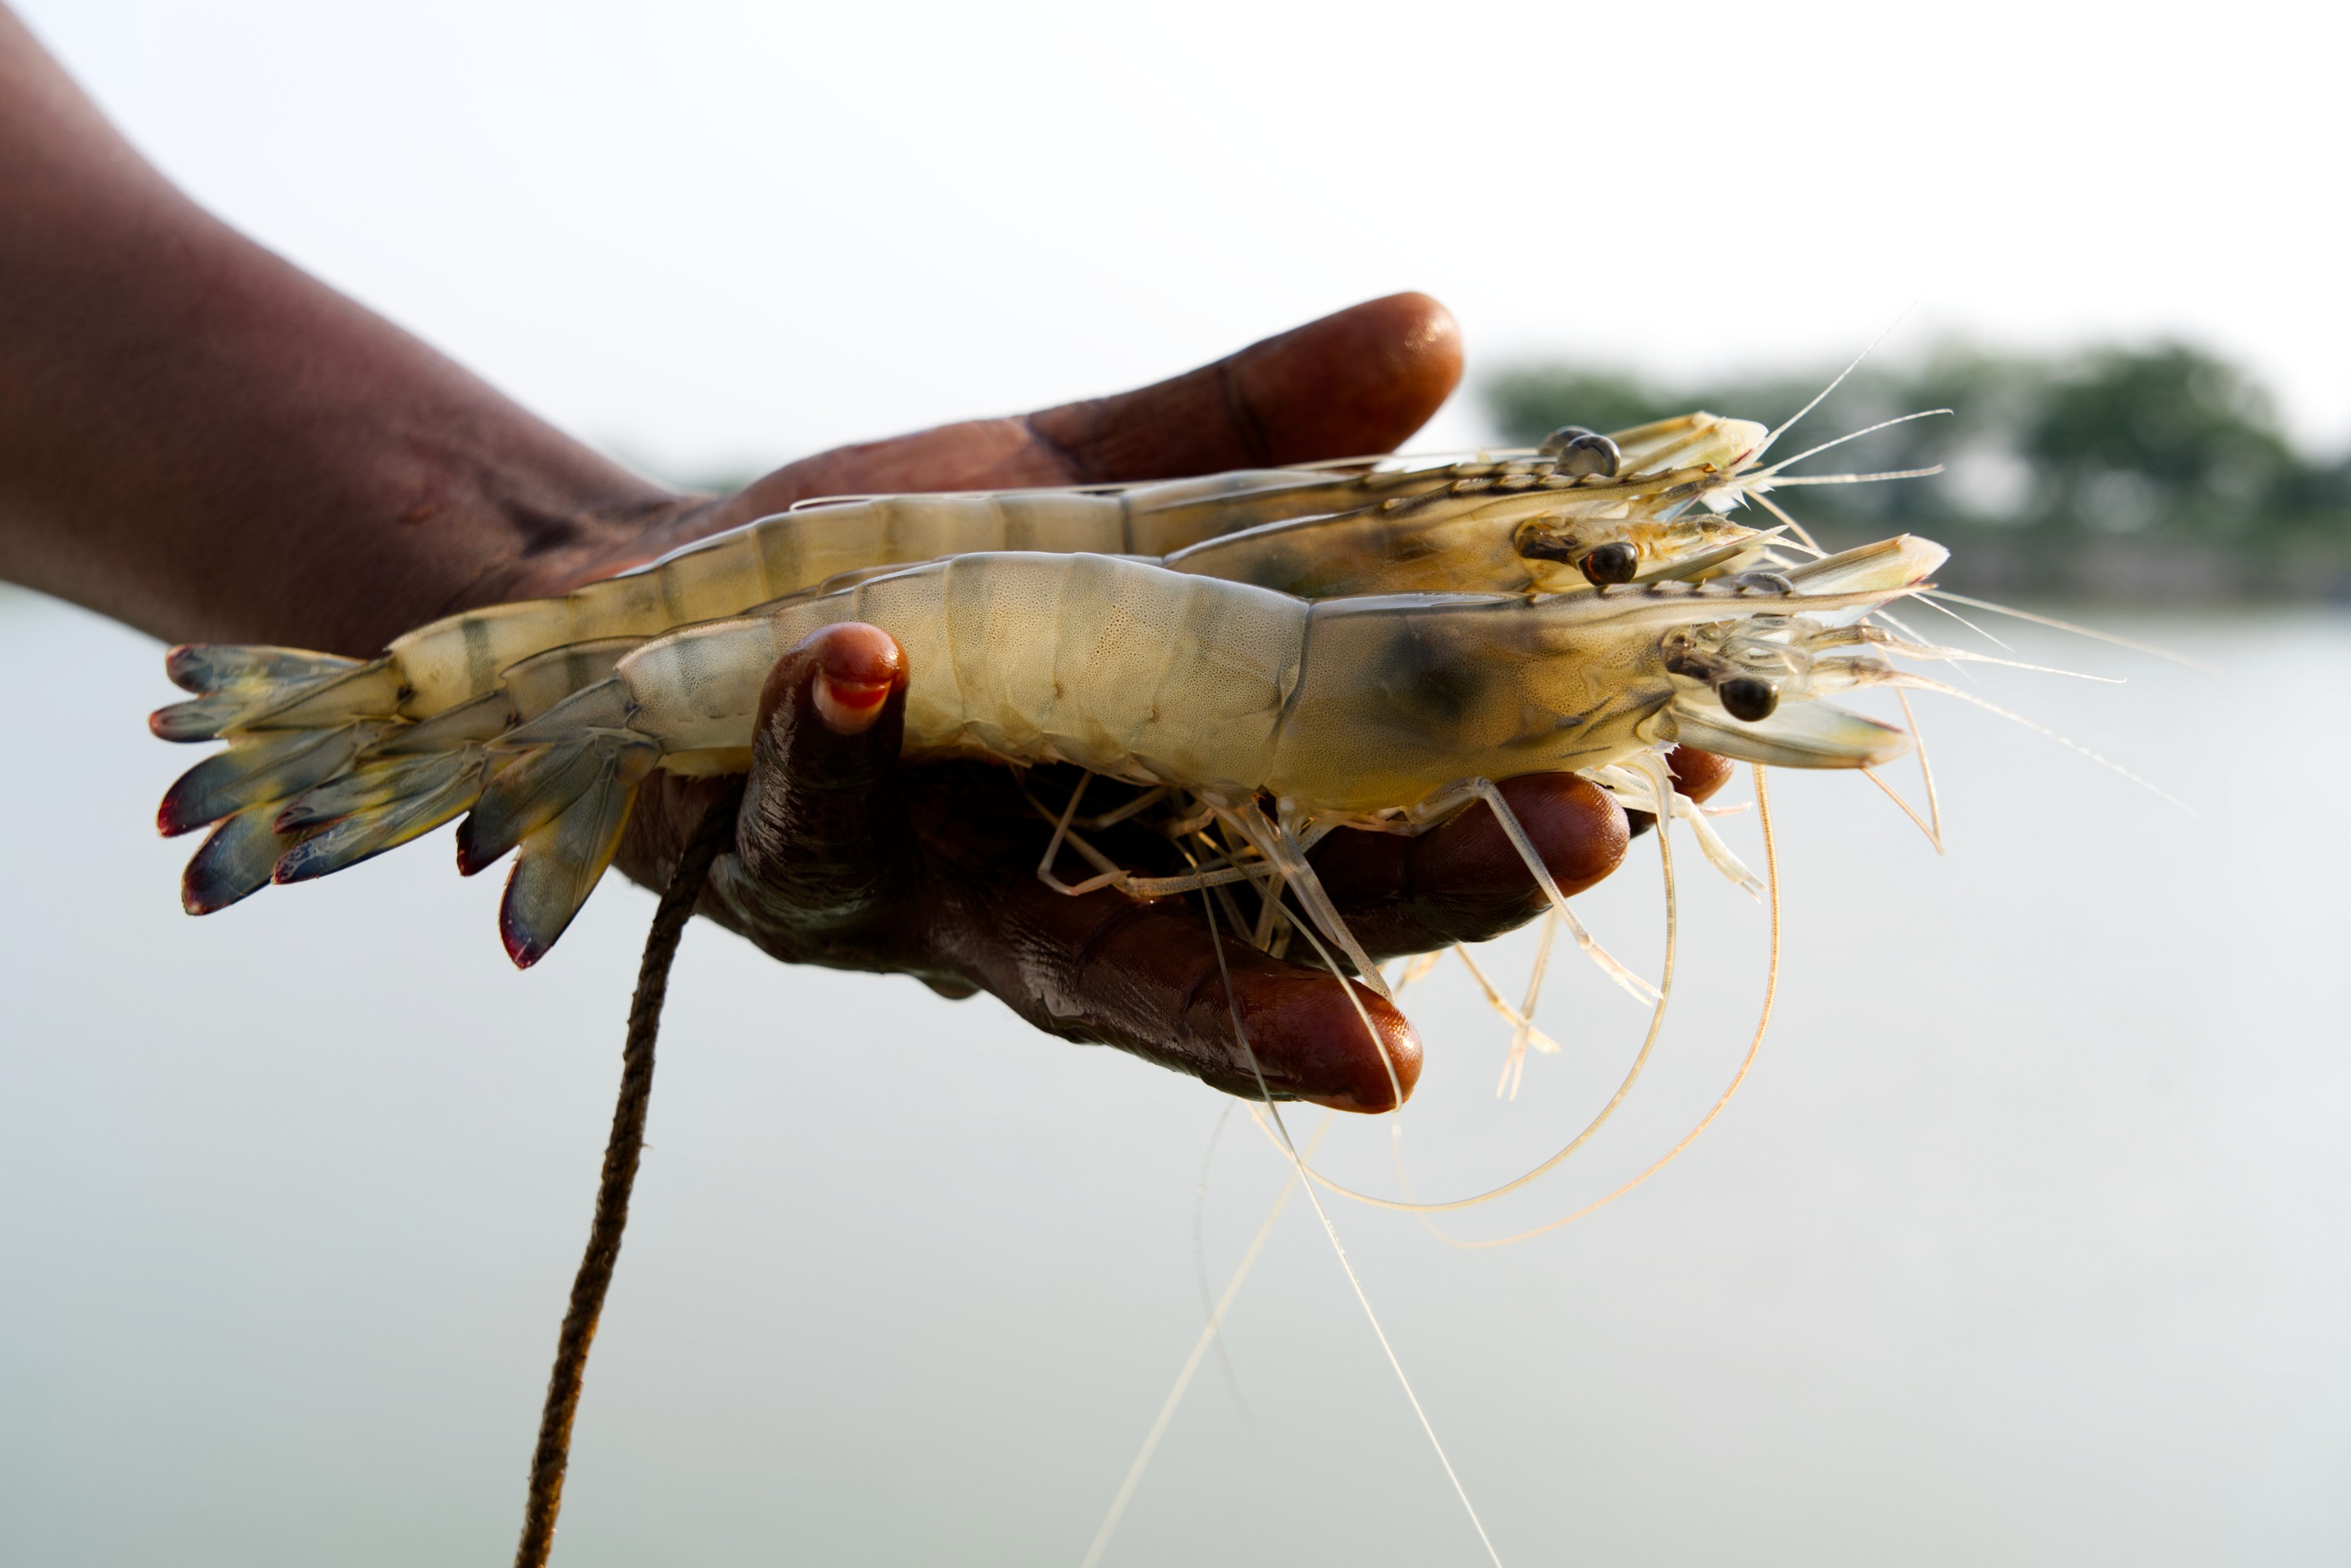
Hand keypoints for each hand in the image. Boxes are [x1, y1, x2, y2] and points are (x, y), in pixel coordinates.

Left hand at [607, 296, 1714, 1111]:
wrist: (666, 614)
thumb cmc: (910, 569)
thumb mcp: (1096, 488)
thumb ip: (1255, 436)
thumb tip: (1443, 336)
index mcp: (1190, 804)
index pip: (1392, 832)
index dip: (1527, 807)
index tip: (1682, 763)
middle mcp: (1091, 896)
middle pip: (1291, 940)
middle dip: (1437, 912)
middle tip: (1579, 849)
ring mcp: (946, 908)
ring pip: (1092, 977)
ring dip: (1223, 995)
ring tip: (1369, 1037)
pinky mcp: (791, 865)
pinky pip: (818, 820)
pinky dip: (845, 743)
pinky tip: (866, 664)